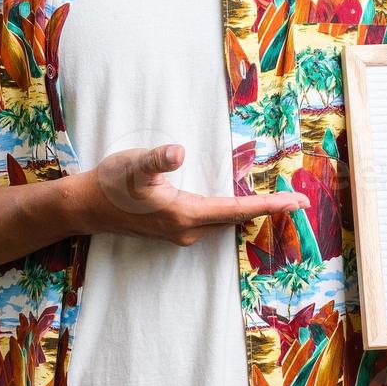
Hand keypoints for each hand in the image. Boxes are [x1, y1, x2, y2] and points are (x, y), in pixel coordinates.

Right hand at [67, 143, 309, 246]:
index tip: (297, 203)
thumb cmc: (111, 182)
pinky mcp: (173, 229)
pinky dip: (232, 213)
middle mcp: (188, 229)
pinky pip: (212, 221)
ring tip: (278, 202)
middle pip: (236, 218)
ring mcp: (180, 232)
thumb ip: (158, 160)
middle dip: (268, 209)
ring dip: (250, 211)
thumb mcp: (135, 165)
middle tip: (300, 201)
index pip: (237, 209)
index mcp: (185, 214)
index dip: (269, 205)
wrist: (86, 207)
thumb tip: (178, 153)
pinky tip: (240, 206)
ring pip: (224, 222)